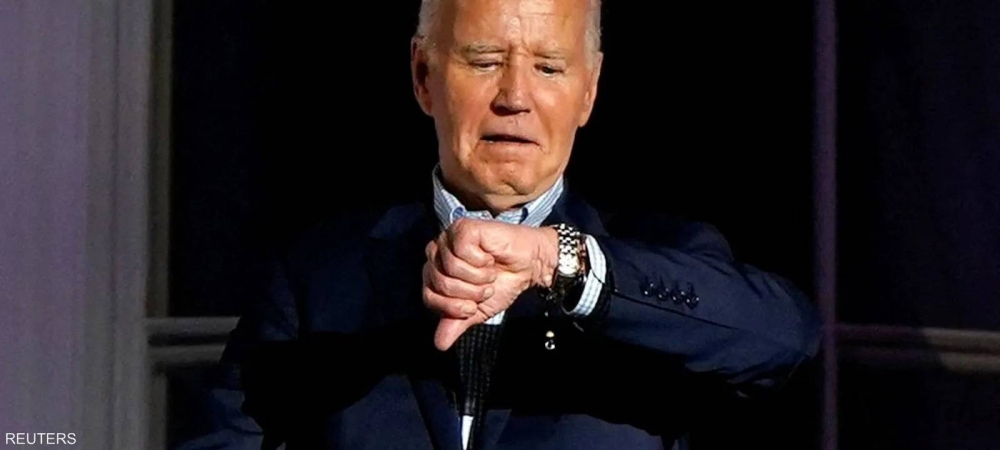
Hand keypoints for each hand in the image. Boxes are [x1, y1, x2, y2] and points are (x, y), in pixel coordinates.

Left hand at [422, 218, 558, 350]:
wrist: (530, 268)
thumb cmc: (503, 284)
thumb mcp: (478, 311)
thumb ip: (457, 323)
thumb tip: (439, 344)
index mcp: (436, 273)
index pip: (429, 297)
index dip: (453, 307)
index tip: (473, 306)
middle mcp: (437, 254)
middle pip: (439, 282)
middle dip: (469, 292)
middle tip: (485, 287)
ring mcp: (448, 238)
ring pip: (451, 267)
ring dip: (478, 277)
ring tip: (490, 272)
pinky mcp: (463, 228)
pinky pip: (463, 250)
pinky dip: (481, 261)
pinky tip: (489, 257)